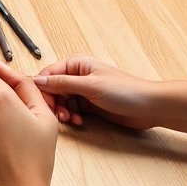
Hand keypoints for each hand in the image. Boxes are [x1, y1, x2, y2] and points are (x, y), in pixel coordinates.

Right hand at [32, 55, 160, 129]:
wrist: (149, 107)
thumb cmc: (125, 91)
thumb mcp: (90, 86)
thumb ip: (62, 83)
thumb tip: (37, 80)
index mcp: (77, 64)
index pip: (48, 75)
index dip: (43, 90)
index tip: (44, 104)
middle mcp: (78, 76)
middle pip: (53, 89)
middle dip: (54, 103)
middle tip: (60, 115)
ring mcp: (84, 91)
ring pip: (61, 101)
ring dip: (63, 112)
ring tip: (72, 119)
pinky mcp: (89, 104)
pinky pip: (72, 110)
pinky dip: (72, 117)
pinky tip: (79, 121)